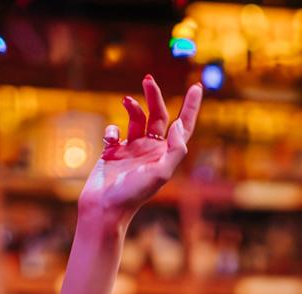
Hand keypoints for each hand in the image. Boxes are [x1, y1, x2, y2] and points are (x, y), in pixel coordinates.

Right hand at [78, 76, 201, 224]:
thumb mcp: (161, 173)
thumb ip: (175, 150)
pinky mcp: (112, 151)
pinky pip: (114, 131)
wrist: (105, 207)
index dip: (191, 107)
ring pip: (136, 119)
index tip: (197, 86)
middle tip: (148, 79)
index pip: (182, 127)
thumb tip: (178, 124)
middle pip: (157, 116)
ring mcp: (131, 150)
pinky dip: (112, 129)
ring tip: (126, 100)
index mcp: (165, 155)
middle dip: (154, 97)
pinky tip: (110, 139)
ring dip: (133, 107)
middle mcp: (151, 150)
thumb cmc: (133, 194)